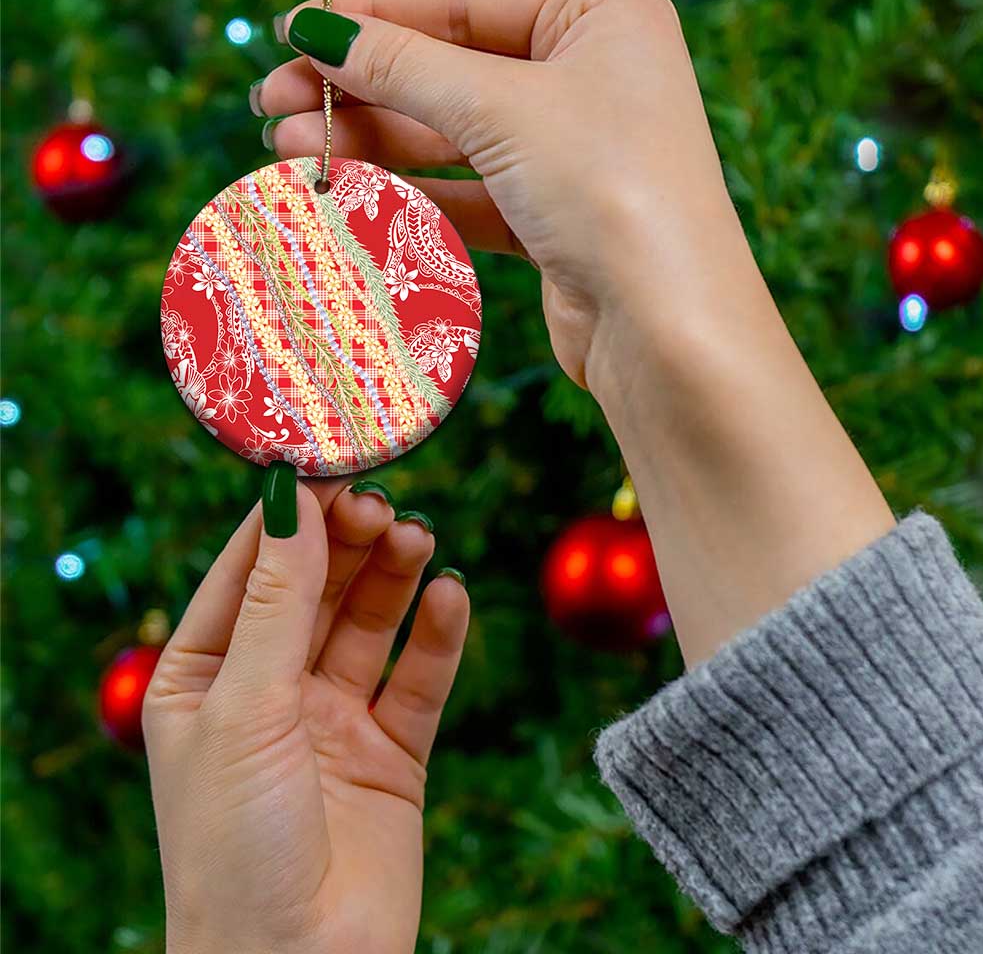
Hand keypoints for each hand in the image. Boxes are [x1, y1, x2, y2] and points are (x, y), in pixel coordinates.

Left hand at [144, 469, 468, 953]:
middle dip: (348, 542)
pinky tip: (451, 596)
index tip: (329, 462)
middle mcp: (270, 691)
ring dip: (394, 576)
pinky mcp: (392, 752)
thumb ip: (277, 602)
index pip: (249, 571)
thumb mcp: (244, 707)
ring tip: (419, 539)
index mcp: (205, 676)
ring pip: (370, 624)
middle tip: (383, 503)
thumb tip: (291, 498)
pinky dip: (438, 635)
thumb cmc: (234, 846)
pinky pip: (419, 679)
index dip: (288, 517)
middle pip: (316, 589)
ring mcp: (333, 720)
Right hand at [257, 0, 739, 394]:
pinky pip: (470, 194)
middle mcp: (592, 80)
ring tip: (290, 152)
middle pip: (451, 70)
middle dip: (361, 88)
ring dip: (373, 143)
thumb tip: (318, 30)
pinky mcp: (555, 221)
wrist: (666, 329)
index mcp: (601, 19)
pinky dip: (411, 194)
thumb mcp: (500, 108)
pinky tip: (348, 194)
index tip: (293, 33)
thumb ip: (404, 66)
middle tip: (273, 104)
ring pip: (454, 137)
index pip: (464, 2)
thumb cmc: (608, 190)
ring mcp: (574, 154)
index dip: (373, 16)